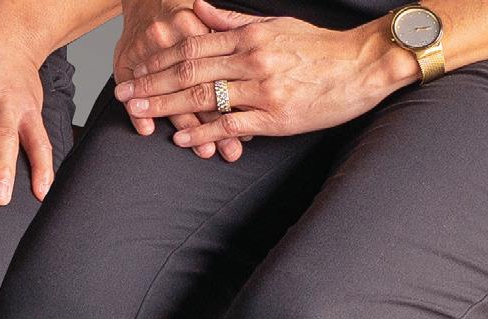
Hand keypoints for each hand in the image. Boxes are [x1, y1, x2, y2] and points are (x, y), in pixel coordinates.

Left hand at [114, 0, 419, 160]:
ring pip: (205, 97)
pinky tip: (182, 136)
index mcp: (250, 36)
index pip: (193, 45)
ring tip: (140, 113)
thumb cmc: (321, 46)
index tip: (135, 65)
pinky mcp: (277, 117)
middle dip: (152, 82)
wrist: (363, 66)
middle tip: (124, 93)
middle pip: (190, 70)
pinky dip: (204, 130)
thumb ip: (233, 21)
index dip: (160, 57)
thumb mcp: (276, 24)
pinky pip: (232, 124)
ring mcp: (264, 89)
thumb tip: (198, 8)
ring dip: (168, 106)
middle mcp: (252, 60)